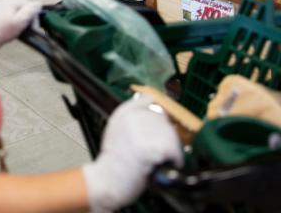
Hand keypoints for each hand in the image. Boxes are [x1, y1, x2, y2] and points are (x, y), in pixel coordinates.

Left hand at [0, 0, 40, 54]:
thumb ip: (30, 11)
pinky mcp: (1, 11)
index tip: (34, 28)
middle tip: (29, 30)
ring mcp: (3, 5)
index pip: (30, 5)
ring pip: (20, 11)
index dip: (34, 17)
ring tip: (21, 29)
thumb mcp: (20, 21)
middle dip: (29, 18)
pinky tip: (15, 27)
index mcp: (11, 0)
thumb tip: (38, 3)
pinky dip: (17, 20)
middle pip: (25, 8)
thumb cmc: (4, 31)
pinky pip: (14, 13)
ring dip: (23, 19)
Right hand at [82, 96, 182, 211]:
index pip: (150, 100)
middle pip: (164, 119)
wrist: (106, 181)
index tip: (159, 126)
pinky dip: (174, 160)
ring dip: (171, 149)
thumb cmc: (113, 160)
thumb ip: (133, 115)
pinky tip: (163, 165)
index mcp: (124, 111)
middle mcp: (132, 117)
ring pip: (171, 135)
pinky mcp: (150, 148)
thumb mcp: (117, 129)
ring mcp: (141, 132)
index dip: (158, 115)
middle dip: (166, 136)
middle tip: (159, 150)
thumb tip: (154, 106)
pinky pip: (173, 150)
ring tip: (161, 160)